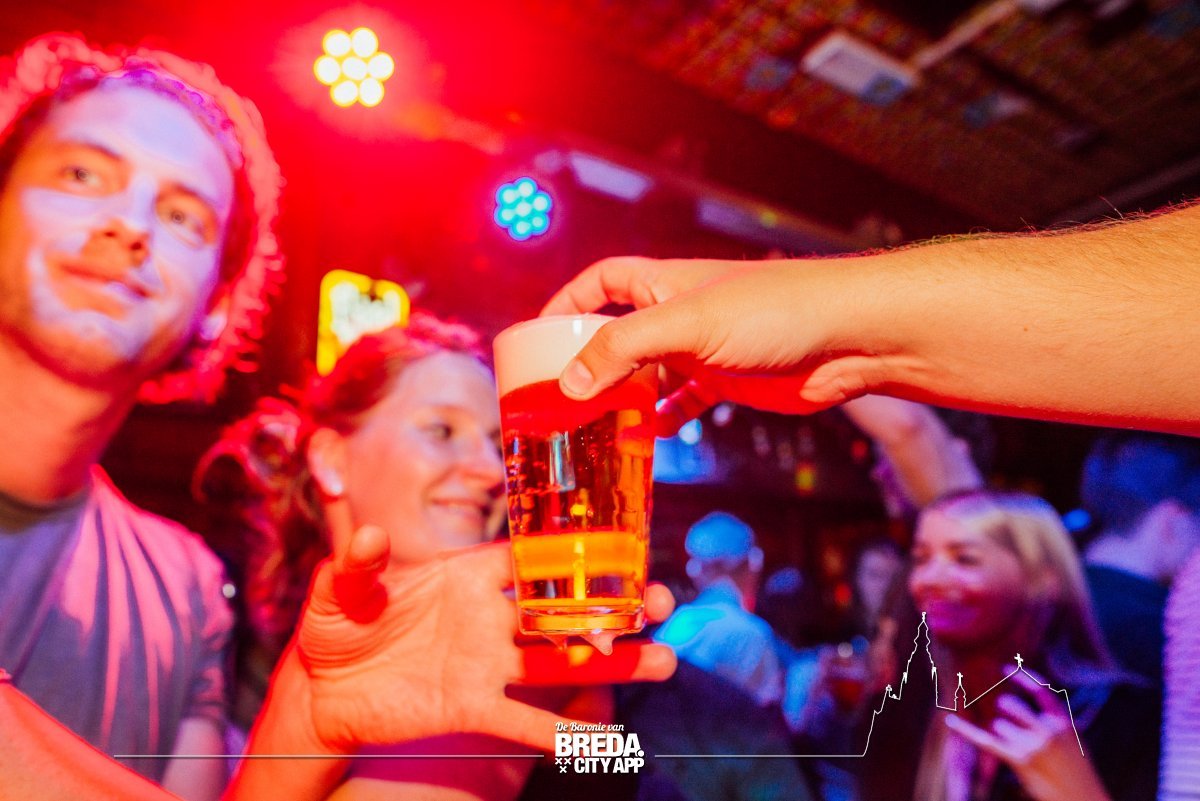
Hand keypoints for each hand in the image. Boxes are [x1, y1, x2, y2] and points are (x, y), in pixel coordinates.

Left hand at [295, 520, 675, 753]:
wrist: (321, 690)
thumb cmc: (335, 625)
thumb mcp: (339, 587)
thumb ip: (358, 562)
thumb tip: (368, 537)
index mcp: (465, 576)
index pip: (528, 559)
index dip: (572, 553)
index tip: (620, 549)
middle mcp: (487, 618)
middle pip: (561, 609)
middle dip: (614, 607)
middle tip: (660, 605)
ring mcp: (485, 664)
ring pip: (558, 663)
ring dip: (612, 665)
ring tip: (662, 663)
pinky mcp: (473, 708)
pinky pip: (524, 720)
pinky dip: (562, 732)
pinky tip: (605, 742)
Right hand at [542, 256, 876, 433]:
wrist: (848, 336)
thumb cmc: (776, 310)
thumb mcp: (688, 324)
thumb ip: (626, 348)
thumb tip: (571, 380)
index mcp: (664, 284)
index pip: (600, 283)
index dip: (567, 304)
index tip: (538, 337)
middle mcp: (679, 314)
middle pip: (618, 336)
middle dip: (588, 364)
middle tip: (557, 399)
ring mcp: (702, 349)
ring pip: (647, 376)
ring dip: (621, 400)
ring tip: (590, 429)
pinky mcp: (727, 381)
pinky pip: (681, 403)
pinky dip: (661, 420)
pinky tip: (644, 440)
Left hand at [944, 672, 1112, 800]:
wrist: (1083, 799)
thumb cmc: (1076, 772)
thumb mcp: (1073, 740)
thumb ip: (1051, 721)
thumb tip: (1025, 702)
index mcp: (1063, 721)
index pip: (1040, 690)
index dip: (1020, 677)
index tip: (1003, 668)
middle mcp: (1048, 729)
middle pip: (1009, 705)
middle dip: (1002, 710)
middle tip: (1007, 722)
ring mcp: (1034, 745)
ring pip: (998, 725)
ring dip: (1002, 736)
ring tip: (1021, 752)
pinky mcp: (1020, 761)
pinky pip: (986, 740)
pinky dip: (965, 730)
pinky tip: (949, 721)